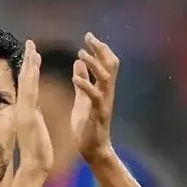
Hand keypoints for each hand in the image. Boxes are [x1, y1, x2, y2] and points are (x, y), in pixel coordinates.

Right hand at [14, 40, 53, 173]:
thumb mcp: (36, 127)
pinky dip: (31, 79)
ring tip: (32, 49)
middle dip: (27, 61)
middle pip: (25, 80)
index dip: (29, 68)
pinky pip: (29, 94)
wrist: (35, 165)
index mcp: (26, 110)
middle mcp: (22, 108)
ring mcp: (23, 112)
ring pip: (26, 84)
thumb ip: (34, 114)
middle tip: (30, 43)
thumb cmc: (37, 150)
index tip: (32, 53)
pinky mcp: (27, 117)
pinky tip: (34, 67)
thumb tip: (34, 105)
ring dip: (29, 66)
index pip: (27, 85)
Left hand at [71, 33, 119, 161]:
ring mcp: (104, 104)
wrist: (93, 150)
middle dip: (101, 50)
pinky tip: (75, 78)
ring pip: (106, 78)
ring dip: (94, 64)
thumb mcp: (82, 99)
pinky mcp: (97, 115)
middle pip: (111, 66)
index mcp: (102, 89)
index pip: (106, 63)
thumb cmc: (87, 126)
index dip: (99, 49)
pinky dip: (86, 85)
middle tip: (89, 38)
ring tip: (81, 54)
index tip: (89, 36)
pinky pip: (95, 97)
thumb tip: (78, 62)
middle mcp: (106, 94)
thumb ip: (83, 81)